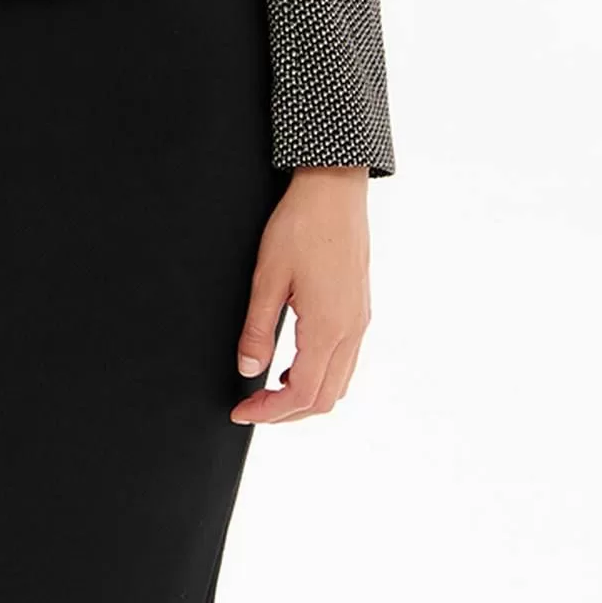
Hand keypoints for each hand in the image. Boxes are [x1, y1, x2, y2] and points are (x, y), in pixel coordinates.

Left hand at [230, 165, 370, 423]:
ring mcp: (360, 321)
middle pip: (325, 399)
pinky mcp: (360, 309)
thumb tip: (248, 370)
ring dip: (306, 396)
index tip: (241, 411)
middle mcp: (351, 331)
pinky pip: (346, 361)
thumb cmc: (300, 226)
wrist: (335, 190)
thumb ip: (257, 329)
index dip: (269, 412)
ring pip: (339, 383)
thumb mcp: (268, 277)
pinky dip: (320, 375)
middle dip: (287, 413)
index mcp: (328, 328)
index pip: (302, 394)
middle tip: (252, 407)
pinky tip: (294, 361)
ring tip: (270, 388)